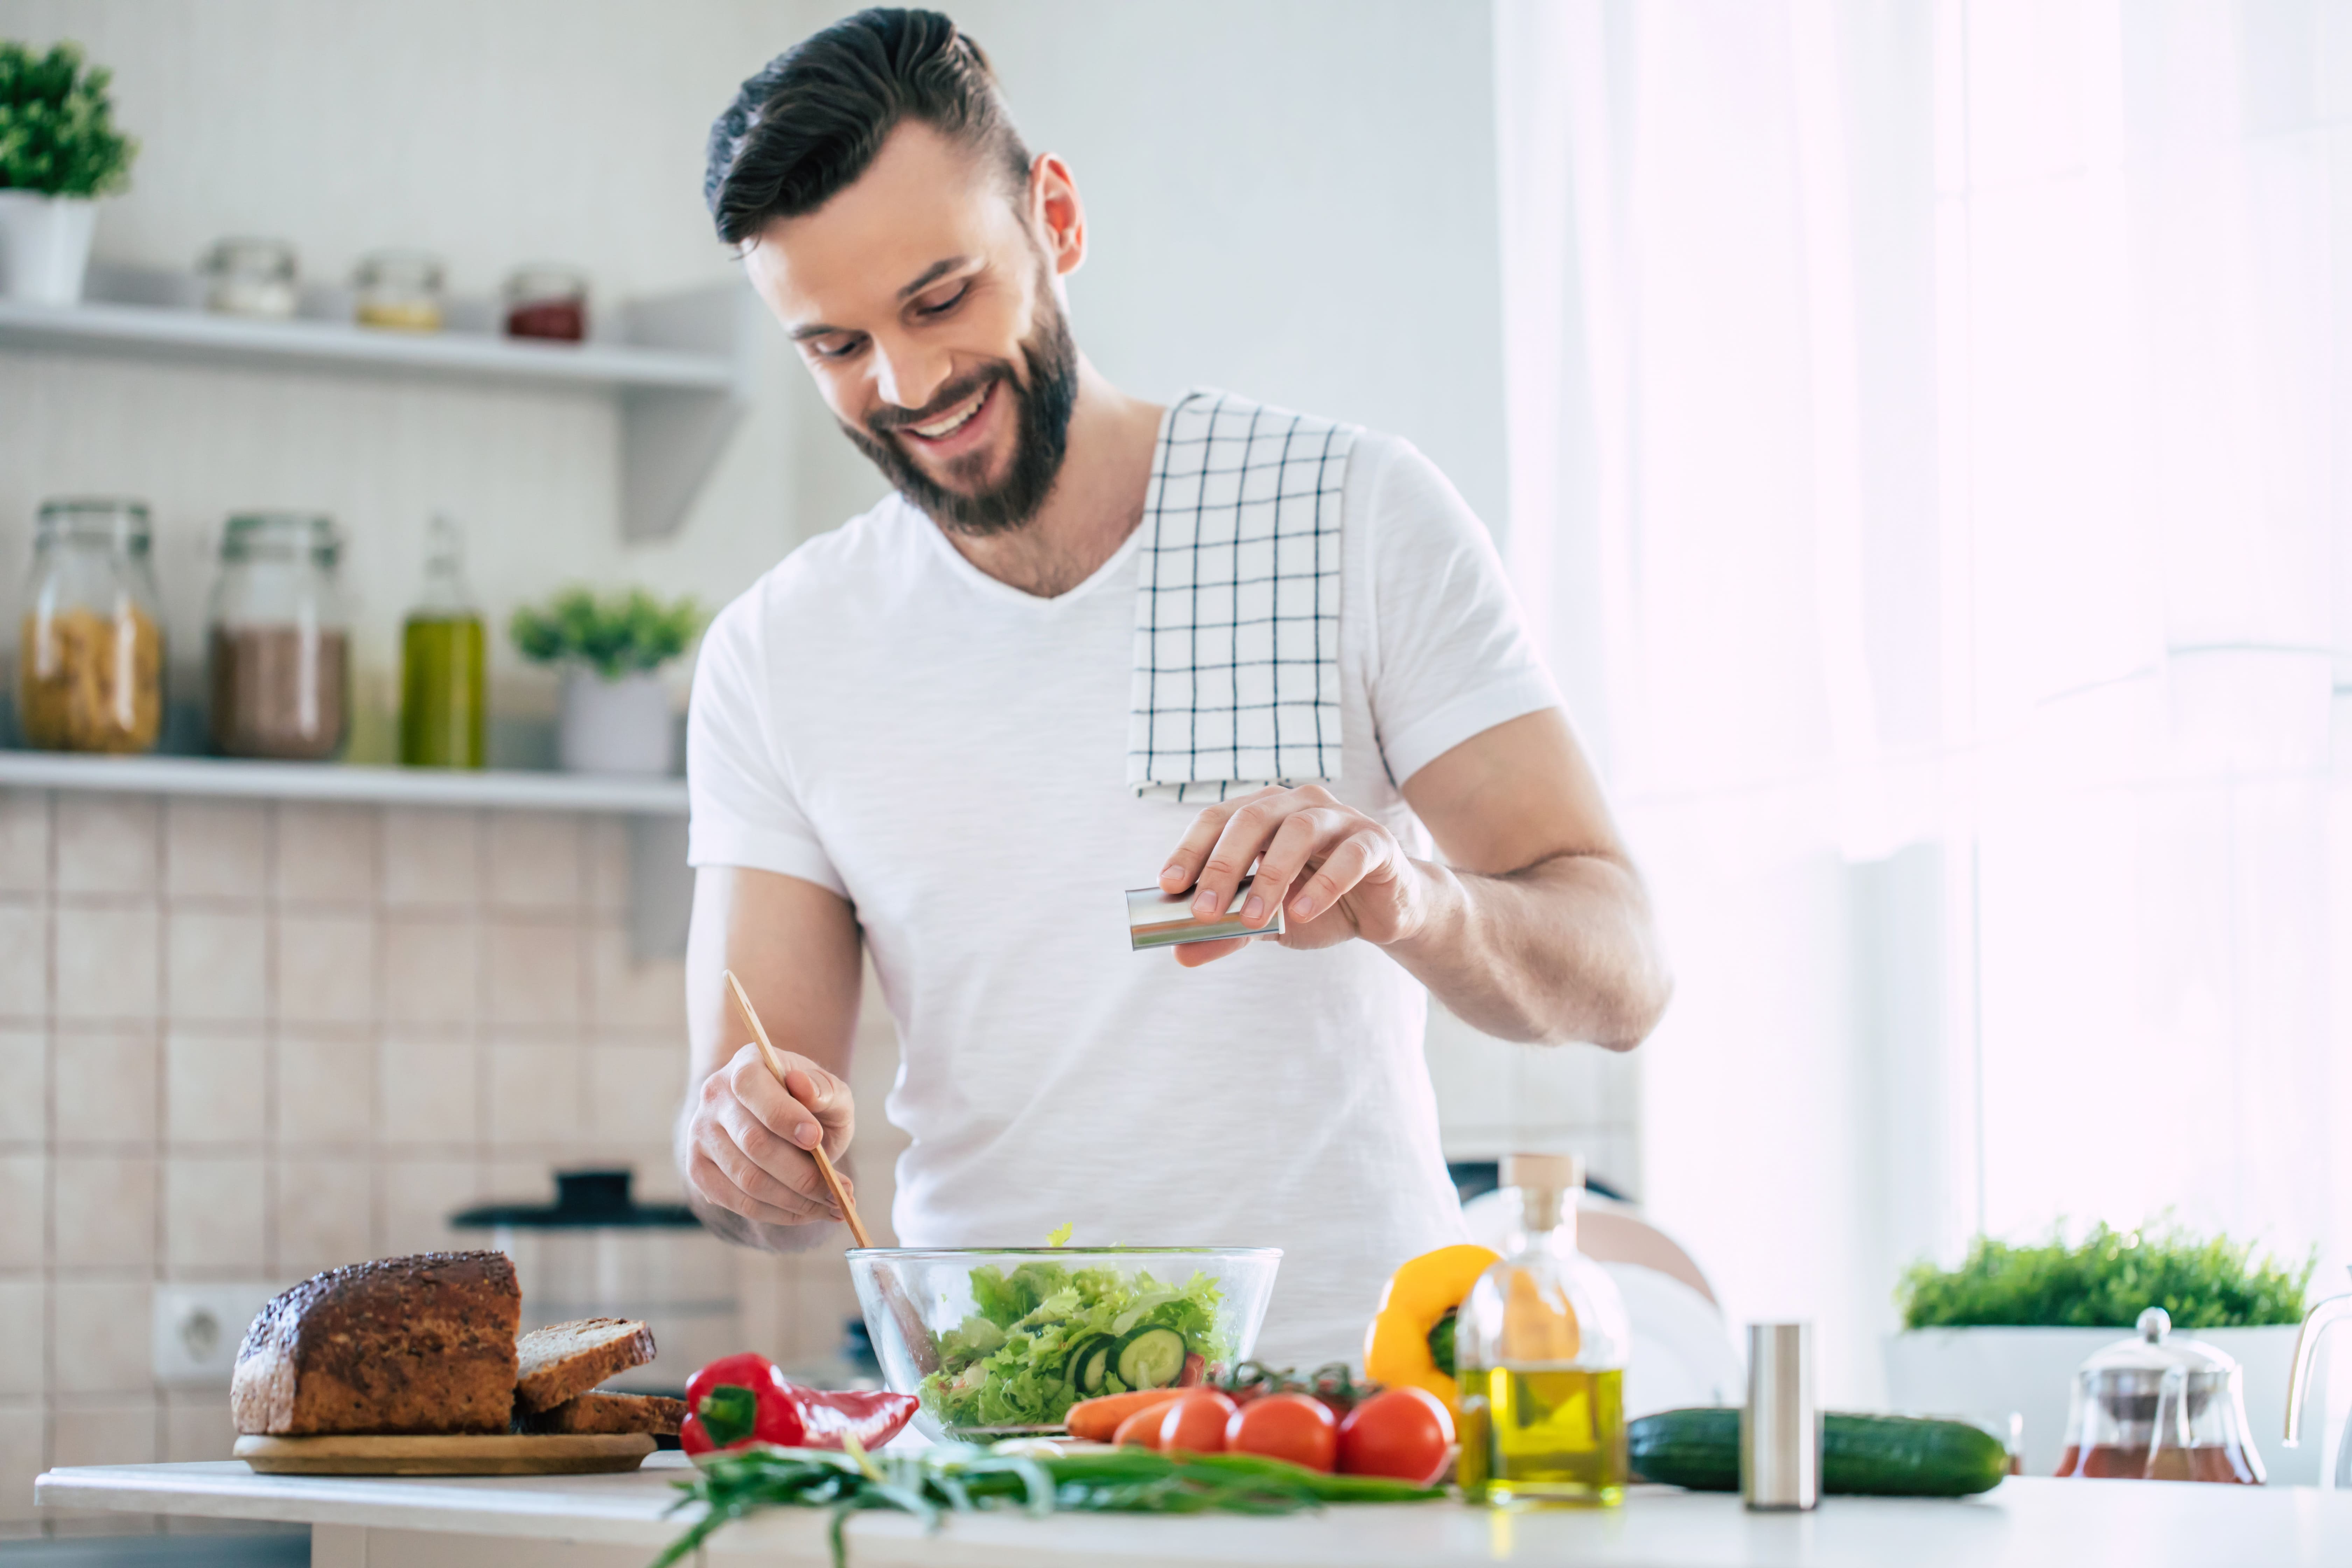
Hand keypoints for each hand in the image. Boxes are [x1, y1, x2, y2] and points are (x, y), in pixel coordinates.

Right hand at [682, 1043, 856, 1226]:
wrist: (785, 1119)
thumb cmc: (812, 1103)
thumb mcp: (830, 1091)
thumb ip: (825, 1090)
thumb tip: (803, 1088)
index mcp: (745, 1065)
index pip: (750, 1088)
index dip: (783, 1116)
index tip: (816, 1139)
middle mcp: (713, 1097)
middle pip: (753, 1143)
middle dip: (803, 1174)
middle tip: (841, 1192)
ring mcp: (700, 1135)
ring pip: (747, 1180)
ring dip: (796, 1201)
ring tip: (834, 1206)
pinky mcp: (699, 1170)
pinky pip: (737, 1202)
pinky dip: (777, 1213)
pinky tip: (807, 1212)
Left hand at [1155, 784, 1439, 967]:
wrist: (1381, 912)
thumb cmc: (1315, 904)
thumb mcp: (1265, 922)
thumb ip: (1225, 933)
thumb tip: (1180, 953)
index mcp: (1263, 813)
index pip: (1217, 819)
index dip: (1190, 850)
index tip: (1167, 886)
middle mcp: (1298, 804)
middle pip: (1251, 818)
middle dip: (1223, 865)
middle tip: (1203, 910)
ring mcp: (1340, 818)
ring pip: (1298, 830)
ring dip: (1271, 876)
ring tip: (1251, 919)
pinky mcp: (1376, 842)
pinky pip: (1350, 856)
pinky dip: (1324, 885)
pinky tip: (1303, 914)